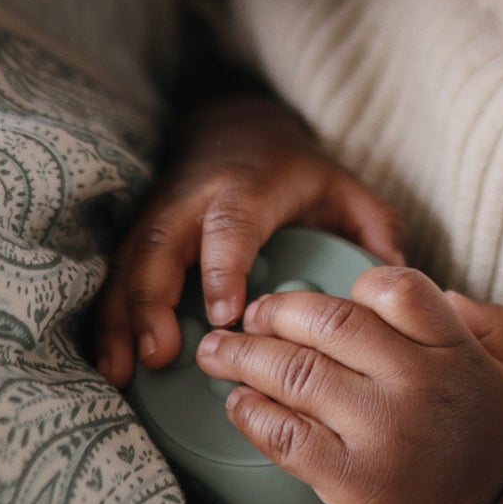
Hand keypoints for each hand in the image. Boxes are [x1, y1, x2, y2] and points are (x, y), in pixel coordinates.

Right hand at [94, 96, 404, 386]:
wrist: (235, 131)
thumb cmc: (295, 171)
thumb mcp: (342, 185)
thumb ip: (373, 226)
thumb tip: (394, 279)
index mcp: (247, 188)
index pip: (231, 226)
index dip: (223, 267)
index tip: (225, 315)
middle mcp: (193, 201)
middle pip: (162, 246)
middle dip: (153, 299)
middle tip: (159, 354)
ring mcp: (159, 218)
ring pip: (129, 265)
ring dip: (120, 319)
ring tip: (121, 373)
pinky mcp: (139, 238)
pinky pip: (116, 278)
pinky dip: (107, 321)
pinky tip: (110, 367)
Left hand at [196, 267, 502, 503]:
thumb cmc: (485, 441)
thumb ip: (481, 319)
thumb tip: (442, 291)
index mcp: (452, 348)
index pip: (395, 288)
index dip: (353, 285)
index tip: (324, 299)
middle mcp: (417, 383)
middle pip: (330, 323)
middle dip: (277, 312)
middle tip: (250, 315)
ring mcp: (383, 432)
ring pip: (297, 373)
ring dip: (244, 356)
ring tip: (216, 352)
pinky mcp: (353, 481)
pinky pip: (287, 436)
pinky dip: (253, 414)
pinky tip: (238, 404)